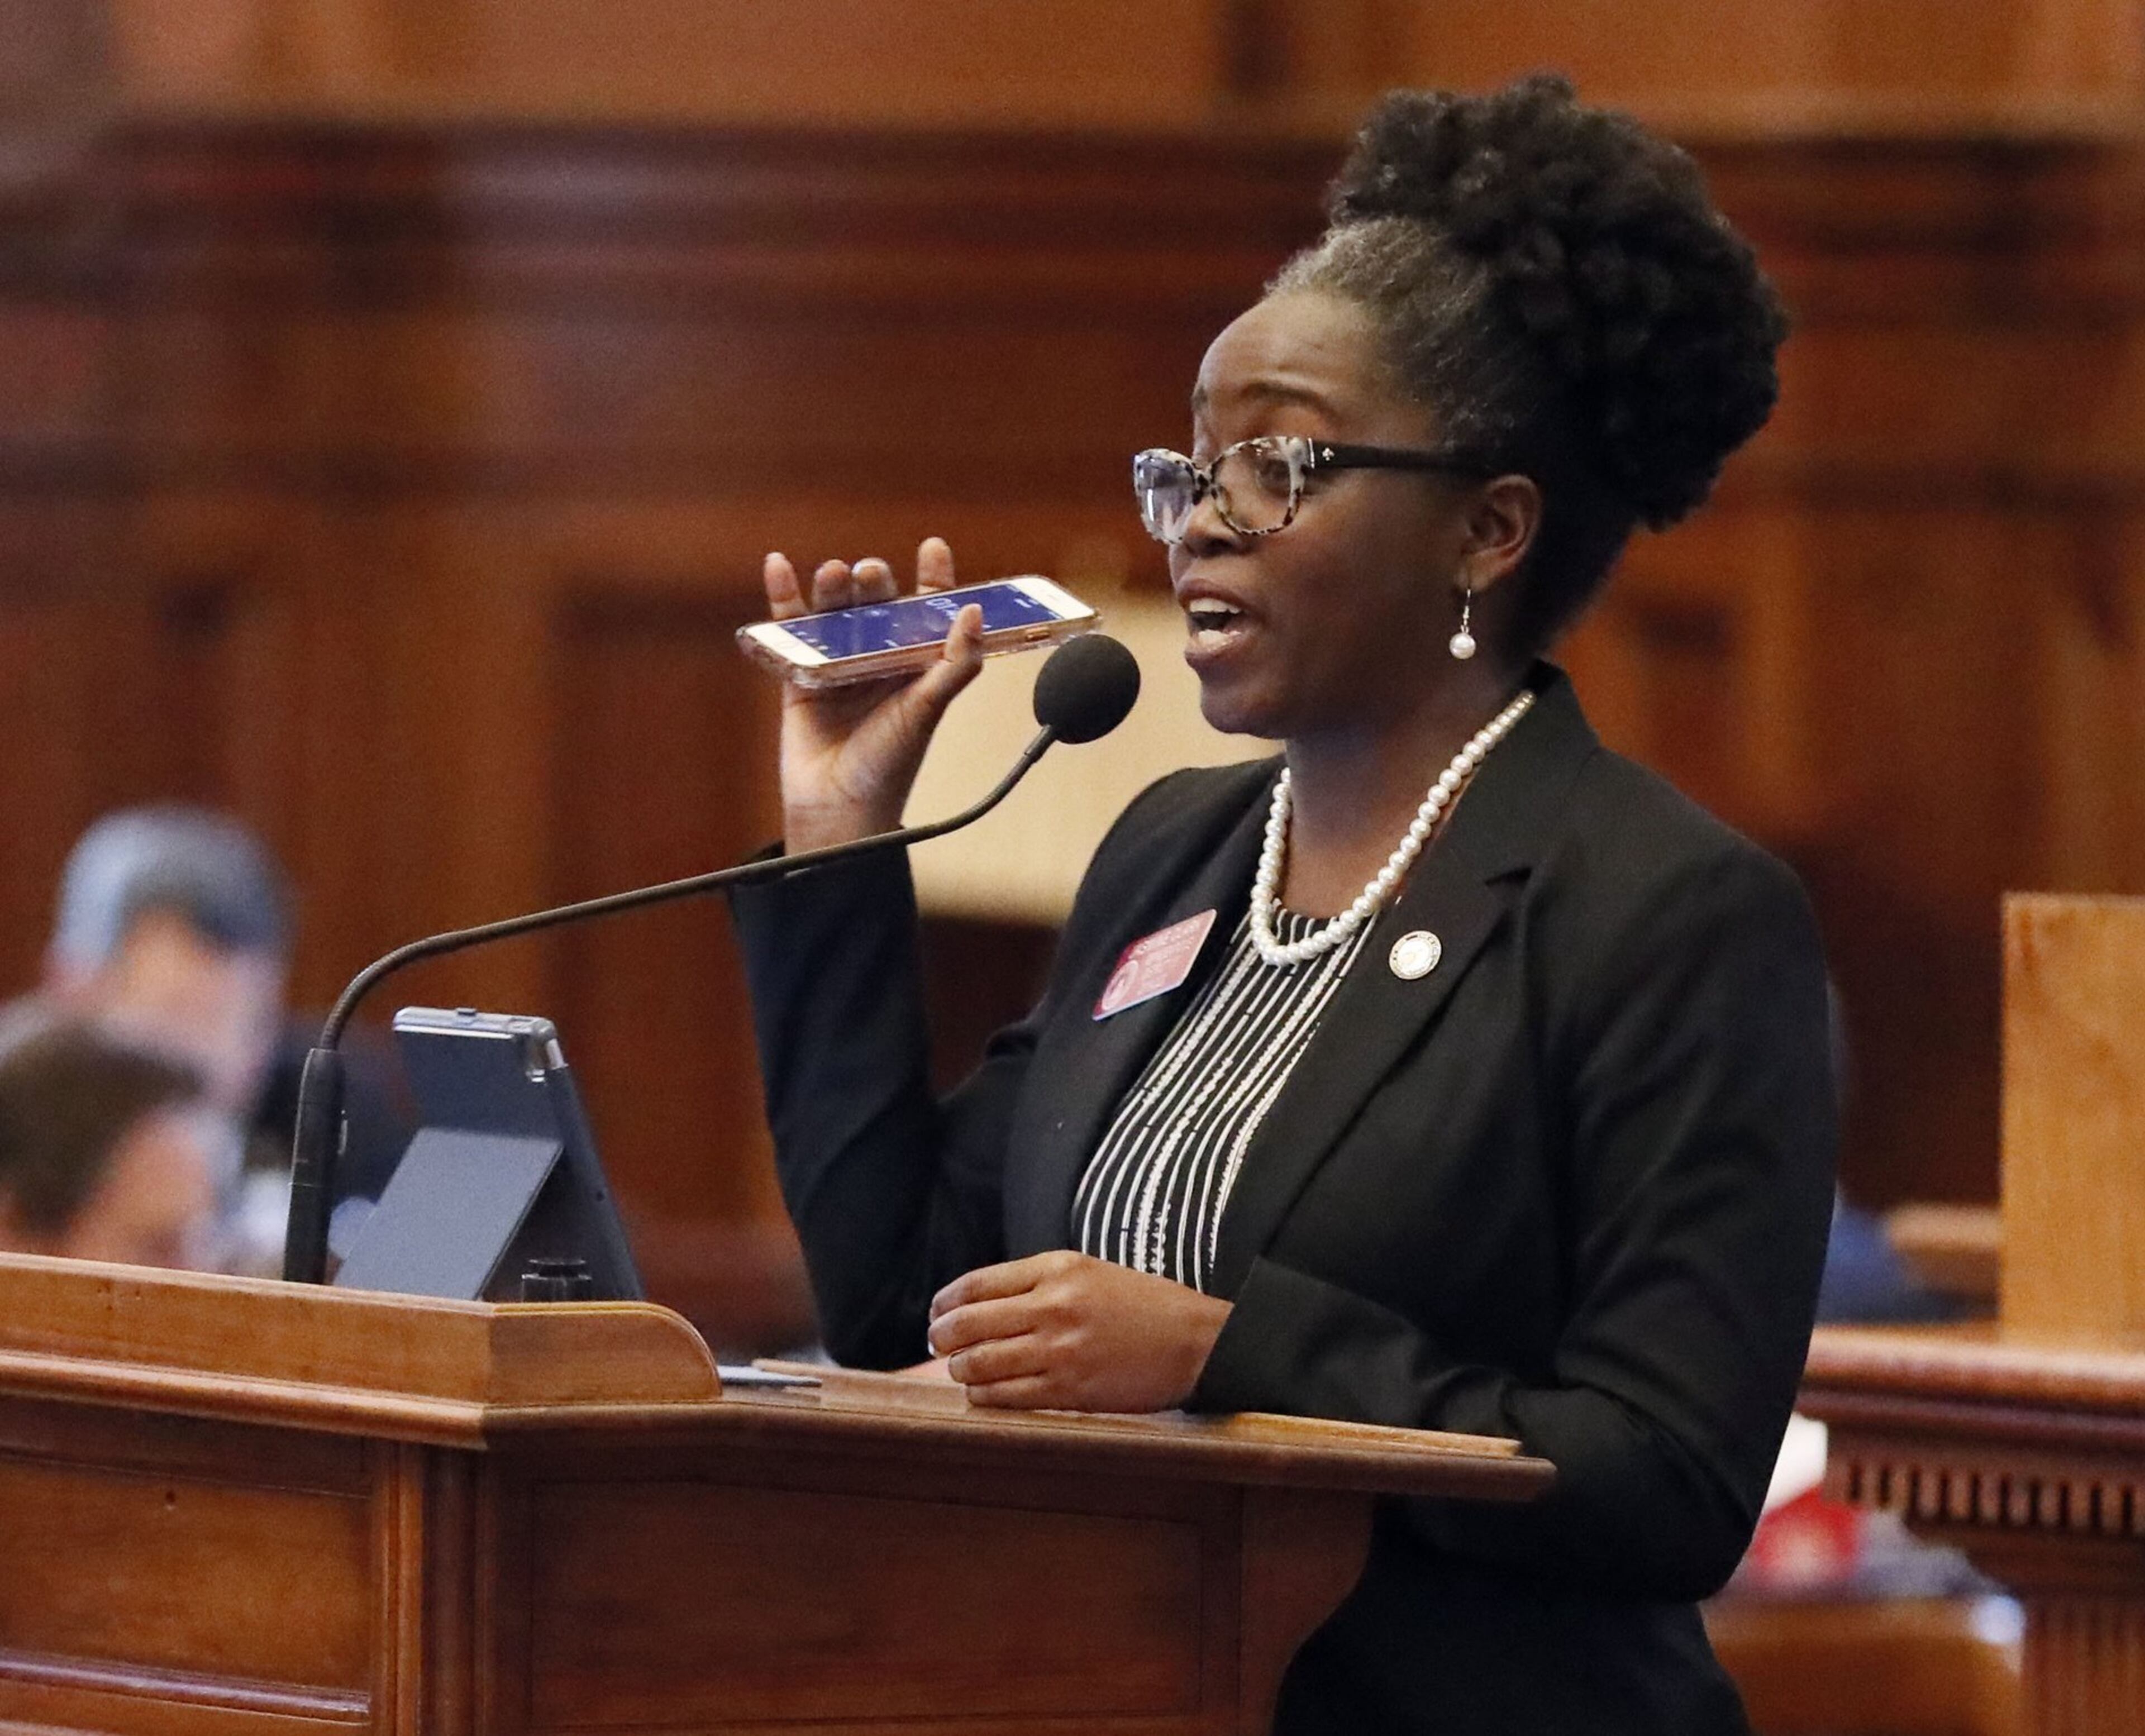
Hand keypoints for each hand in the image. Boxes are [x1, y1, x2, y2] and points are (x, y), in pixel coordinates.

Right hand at [762, 538, 983, 850]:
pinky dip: (784, 595)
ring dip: (835, 587)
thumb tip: (974, 612)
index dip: (933, 578)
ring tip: (836, 575)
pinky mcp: (800, 672)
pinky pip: (791, 627)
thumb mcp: (929, 710)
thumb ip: (956, 663)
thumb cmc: (890, 764)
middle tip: (872, 575)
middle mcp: (879, 657)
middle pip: (878, 603)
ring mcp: (838, 663)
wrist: (838, 808)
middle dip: (876, 583)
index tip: (933, 547)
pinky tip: (778, 565)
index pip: (928, 611)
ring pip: (836, 610)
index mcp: (917, 663)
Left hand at [926, 1251, 1231, 1412]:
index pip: (975, 1285)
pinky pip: (1006, 1398)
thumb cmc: (1142, 1306)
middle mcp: (1053, 1306)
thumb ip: (1035, 1283)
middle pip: (967, 1324)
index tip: (937, 1313)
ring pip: (979, 1364)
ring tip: (962, 1371)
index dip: (945, 1303)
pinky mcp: (1070, 1390)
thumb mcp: (1087, 1271)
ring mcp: (1060, 1350)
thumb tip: (978, 1304)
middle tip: (940, 1344)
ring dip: (960, 1370)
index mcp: (1056, 1269)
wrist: (1195, 1342)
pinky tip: (985, 1394)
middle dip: (943, 1337)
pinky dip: (985, 1397)